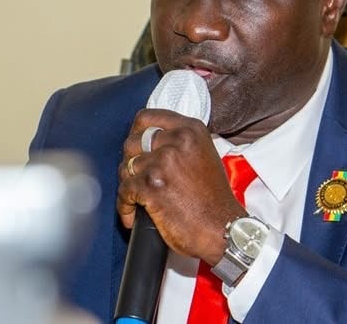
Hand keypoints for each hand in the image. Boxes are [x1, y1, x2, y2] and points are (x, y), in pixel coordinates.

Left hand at [117, 108, 246, 264]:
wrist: (223, 228)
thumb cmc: (215, 199)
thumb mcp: (205, 156)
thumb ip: (180, 144)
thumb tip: (150, 142)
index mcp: (191, 130)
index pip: (147, 118)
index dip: (136, 133)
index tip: (136, 146)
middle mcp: (177, 141)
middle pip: (132, 142)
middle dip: (131, 162)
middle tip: (138, 178)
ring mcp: (162, 162)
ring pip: (125, 167)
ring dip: (129, 185)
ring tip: (138, 200)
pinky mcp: (151, 186)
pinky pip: (123, 192)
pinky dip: (125, 207)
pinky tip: (133, 216)